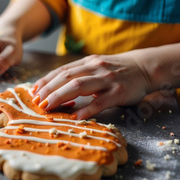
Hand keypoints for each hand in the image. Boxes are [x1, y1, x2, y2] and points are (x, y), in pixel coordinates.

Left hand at [31, 54, 152, 118]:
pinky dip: (86, 109)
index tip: (33, 91)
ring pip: (79, 86)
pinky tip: (75, 116)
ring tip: (48, 107)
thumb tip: (56, 90)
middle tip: (36, 102)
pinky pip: (100, 102)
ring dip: (60, 97)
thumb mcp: (96, 67)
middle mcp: (95, 68)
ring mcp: (107, 79)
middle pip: (66, 77)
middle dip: (48, 90)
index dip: (46, 81)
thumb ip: (80, 76)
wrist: (146, 67)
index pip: (62, 71)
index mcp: (87, 63)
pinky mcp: (119, 92)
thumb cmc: (117, 71)